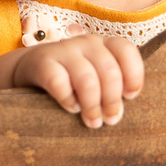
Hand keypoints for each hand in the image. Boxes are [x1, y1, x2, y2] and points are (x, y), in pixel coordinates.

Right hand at [11, 33, 144, 127]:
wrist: (31, 67)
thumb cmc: (72, 77)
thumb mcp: (95, 76)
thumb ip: (110, 90)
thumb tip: (117, 115)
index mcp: (104, 44)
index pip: (126, 51)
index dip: (134, 75)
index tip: (130, 97)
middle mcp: (86, 43)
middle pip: (109, 71)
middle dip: (113, 100)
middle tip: (110, 120)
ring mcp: (64, 50)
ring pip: (87, 79)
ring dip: (92, 105)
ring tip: (92, 122)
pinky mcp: (43, 62)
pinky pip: (59, 82)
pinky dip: (68, 99)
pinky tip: (71, 108)